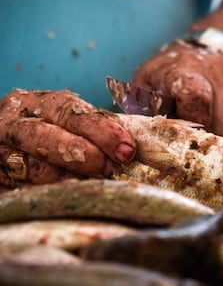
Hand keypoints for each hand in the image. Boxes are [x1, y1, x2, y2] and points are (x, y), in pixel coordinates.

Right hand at [0, 90, 135, 186]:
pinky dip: (54, 195)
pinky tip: (76, 198)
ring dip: (71, 179)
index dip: (101, 130)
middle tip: (111, 169)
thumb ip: (97, 129)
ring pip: (35, 168)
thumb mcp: (68, 123)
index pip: (70, 112)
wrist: (10, 151)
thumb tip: (132, 146)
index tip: (127, 149)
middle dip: (84, 155)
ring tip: (98, 186)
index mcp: (35, 103)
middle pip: (46, 138)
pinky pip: (25, 191)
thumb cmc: (52, 135)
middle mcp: (10, 124)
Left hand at [132, 41, 222, 147]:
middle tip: (204, 147)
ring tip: (218, 139)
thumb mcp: (148, 84)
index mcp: (184, 68)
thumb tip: (138, 142)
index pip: (196, 98)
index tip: (188, 136)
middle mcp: (220, 68)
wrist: (212, 47)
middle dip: (215, 145)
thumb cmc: (173, 74)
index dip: (195, 125)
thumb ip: (144, 111)